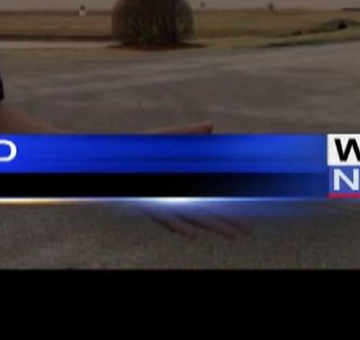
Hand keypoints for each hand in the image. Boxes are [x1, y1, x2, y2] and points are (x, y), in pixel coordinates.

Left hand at [140, 121, 252, 238]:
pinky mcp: (147, 203)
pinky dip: (178, 224)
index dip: (230, 204)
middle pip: (207, 210)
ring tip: (230, 234)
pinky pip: (164, 216)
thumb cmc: (139, 147)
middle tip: (248, 229)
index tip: (248, 211)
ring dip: (211, 225)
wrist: (111, 156)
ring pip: (191, 217)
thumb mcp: (167, 137)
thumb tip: (210, 127)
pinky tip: (192, 233)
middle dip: (228, 220)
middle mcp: (176, 194)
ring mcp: (163, 200)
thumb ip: (188, 133)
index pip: (212, 195)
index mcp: (185, 181)